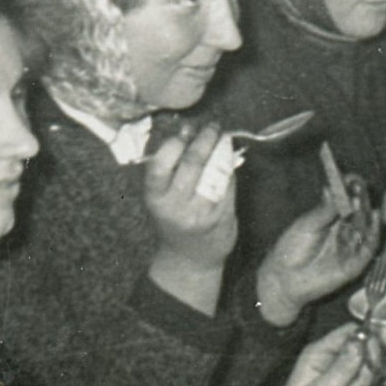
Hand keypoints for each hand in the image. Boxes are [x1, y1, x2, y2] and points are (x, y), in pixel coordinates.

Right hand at [143, 123, 237, 269]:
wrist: (190, 258)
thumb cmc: (174, 219)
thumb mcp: (163, 197)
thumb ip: (171, 168)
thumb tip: (187, 130)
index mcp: (155, 197)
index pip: (161, 163)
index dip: (175, 142)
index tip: (186, 129)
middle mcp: (176, 206)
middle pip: (192, 163)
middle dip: (204, 139)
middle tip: (212, 127)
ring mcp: (201, 212)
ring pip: (215, 171)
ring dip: (221, 150)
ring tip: (222, 138)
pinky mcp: (222, 217)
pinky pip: (229, 185)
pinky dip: (230, 169)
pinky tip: (228, 160)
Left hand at [256, 198, 379, 327]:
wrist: (284, 279)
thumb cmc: (291, 250)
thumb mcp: (307, 225)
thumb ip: (323, 210)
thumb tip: (332, 188)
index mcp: (332, 218)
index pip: (347, 200)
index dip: (351, 189)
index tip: (352, 178)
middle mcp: (344, 230)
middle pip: (359, 211)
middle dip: (360, 198)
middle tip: (359, 187)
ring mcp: (351, 246)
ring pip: (366, 227)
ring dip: (366, 213)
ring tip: (361, 200)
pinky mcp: (355, 264)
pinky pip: (370, 247)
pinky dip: (375, 233)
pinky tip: (374, 219)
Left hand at [261, 325, 372, 385]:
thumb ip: (344, 367)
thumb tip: (364, 340)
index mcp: (319, 351)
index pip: (350, 332)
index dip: (367, 341)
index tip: (375, 361)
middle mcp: (330, 357)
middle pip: (363, 347)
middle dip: (368, 365)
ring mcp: (337, 371)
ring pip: (366, 365)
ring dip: (367, 380)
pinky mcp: (344, 385)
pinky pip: (363, 378)